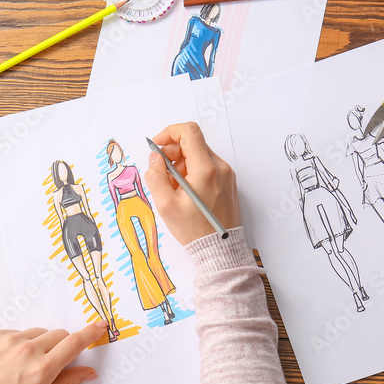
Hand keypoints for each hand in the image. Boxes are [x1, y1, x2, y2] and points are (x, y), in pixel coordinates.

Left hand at [0, 320, 106, 383]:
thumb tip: (90, 372)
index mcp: (43, 369)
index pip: (75, 343)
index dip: (91, 332)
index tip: (101, 325)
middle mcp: (29, 350)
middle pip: (60, 334)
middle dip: (63, 345)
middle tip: (53, 362)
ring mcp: (13, 339)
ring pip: (41, 332)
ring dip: (42, 344)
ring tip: (26, 365)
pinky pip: (21, 333)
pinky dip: (22, 343)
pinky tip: (10, 360)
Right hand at [144, 122, 239, 244]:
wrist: (220, 250)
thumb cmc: (194, 230)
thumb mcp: (165, 205)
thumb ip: (155, 176)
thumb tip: (155, 159)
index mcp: (206, 169)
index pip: (189, 132)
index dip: (169, 133)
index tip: (157, 146)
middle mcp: (220, 168)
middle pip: (193, 143)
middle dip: (172, 153)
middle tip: (161, 172)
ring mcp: (226, 175)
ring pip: (199, 154)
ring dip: (181, 163)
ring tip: (173, 187)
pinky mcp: (228, 182)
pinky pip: (207, 166)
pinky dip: (192, 171)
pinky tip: (184, 191)